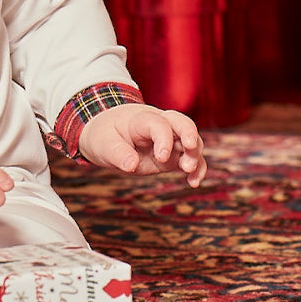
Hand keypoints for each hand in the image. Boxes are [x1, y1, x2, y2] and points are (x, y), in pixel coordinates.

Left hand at [77, 103, 206, 187]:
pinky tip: (193, 183)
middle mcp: (160, 125)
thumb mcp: (103, 143)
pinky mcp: (172, 155)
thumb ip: (118, 153)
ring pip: (191, 140)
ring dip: (195, 155)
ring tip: (190, 171)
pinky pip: (191, 159)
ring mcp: (168, 140)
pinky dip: (197, 169)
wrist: (106, 134)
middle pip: (182, 122)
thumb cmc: (104, 135)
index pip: (159, 123)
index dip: (163, 138)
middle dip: (190, 134)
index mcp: (141, 119)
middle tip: (191, 148)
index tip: (161, 157)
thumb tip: (132, 166)